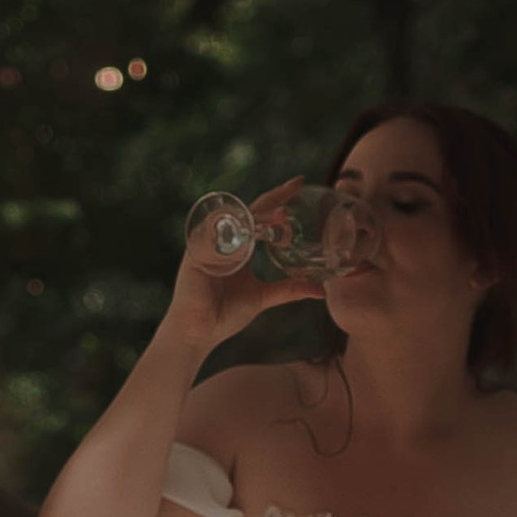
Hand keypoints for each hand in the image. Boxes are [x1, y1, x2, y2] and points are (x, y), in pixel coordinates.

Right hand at [166, 175, 312, 353]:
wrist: (199, 332)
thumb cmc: (225, 314)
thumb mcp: (263, 297)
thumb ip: (289, 289)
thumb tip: (320, 290)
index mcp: (239, 245)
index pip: (260, 214)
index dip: (278, 199)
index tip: (299, 183)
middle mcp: (224, 239)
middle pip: (249, 209)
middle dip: (273, 198)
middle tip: (294, 187)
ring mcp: (209, 244)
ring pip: (236, 220)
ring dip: (259, 216)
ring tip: (283, 216)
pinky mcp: (196, 254)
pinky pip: (215, 236)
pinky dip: (234, 234)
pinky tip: (251, 232)